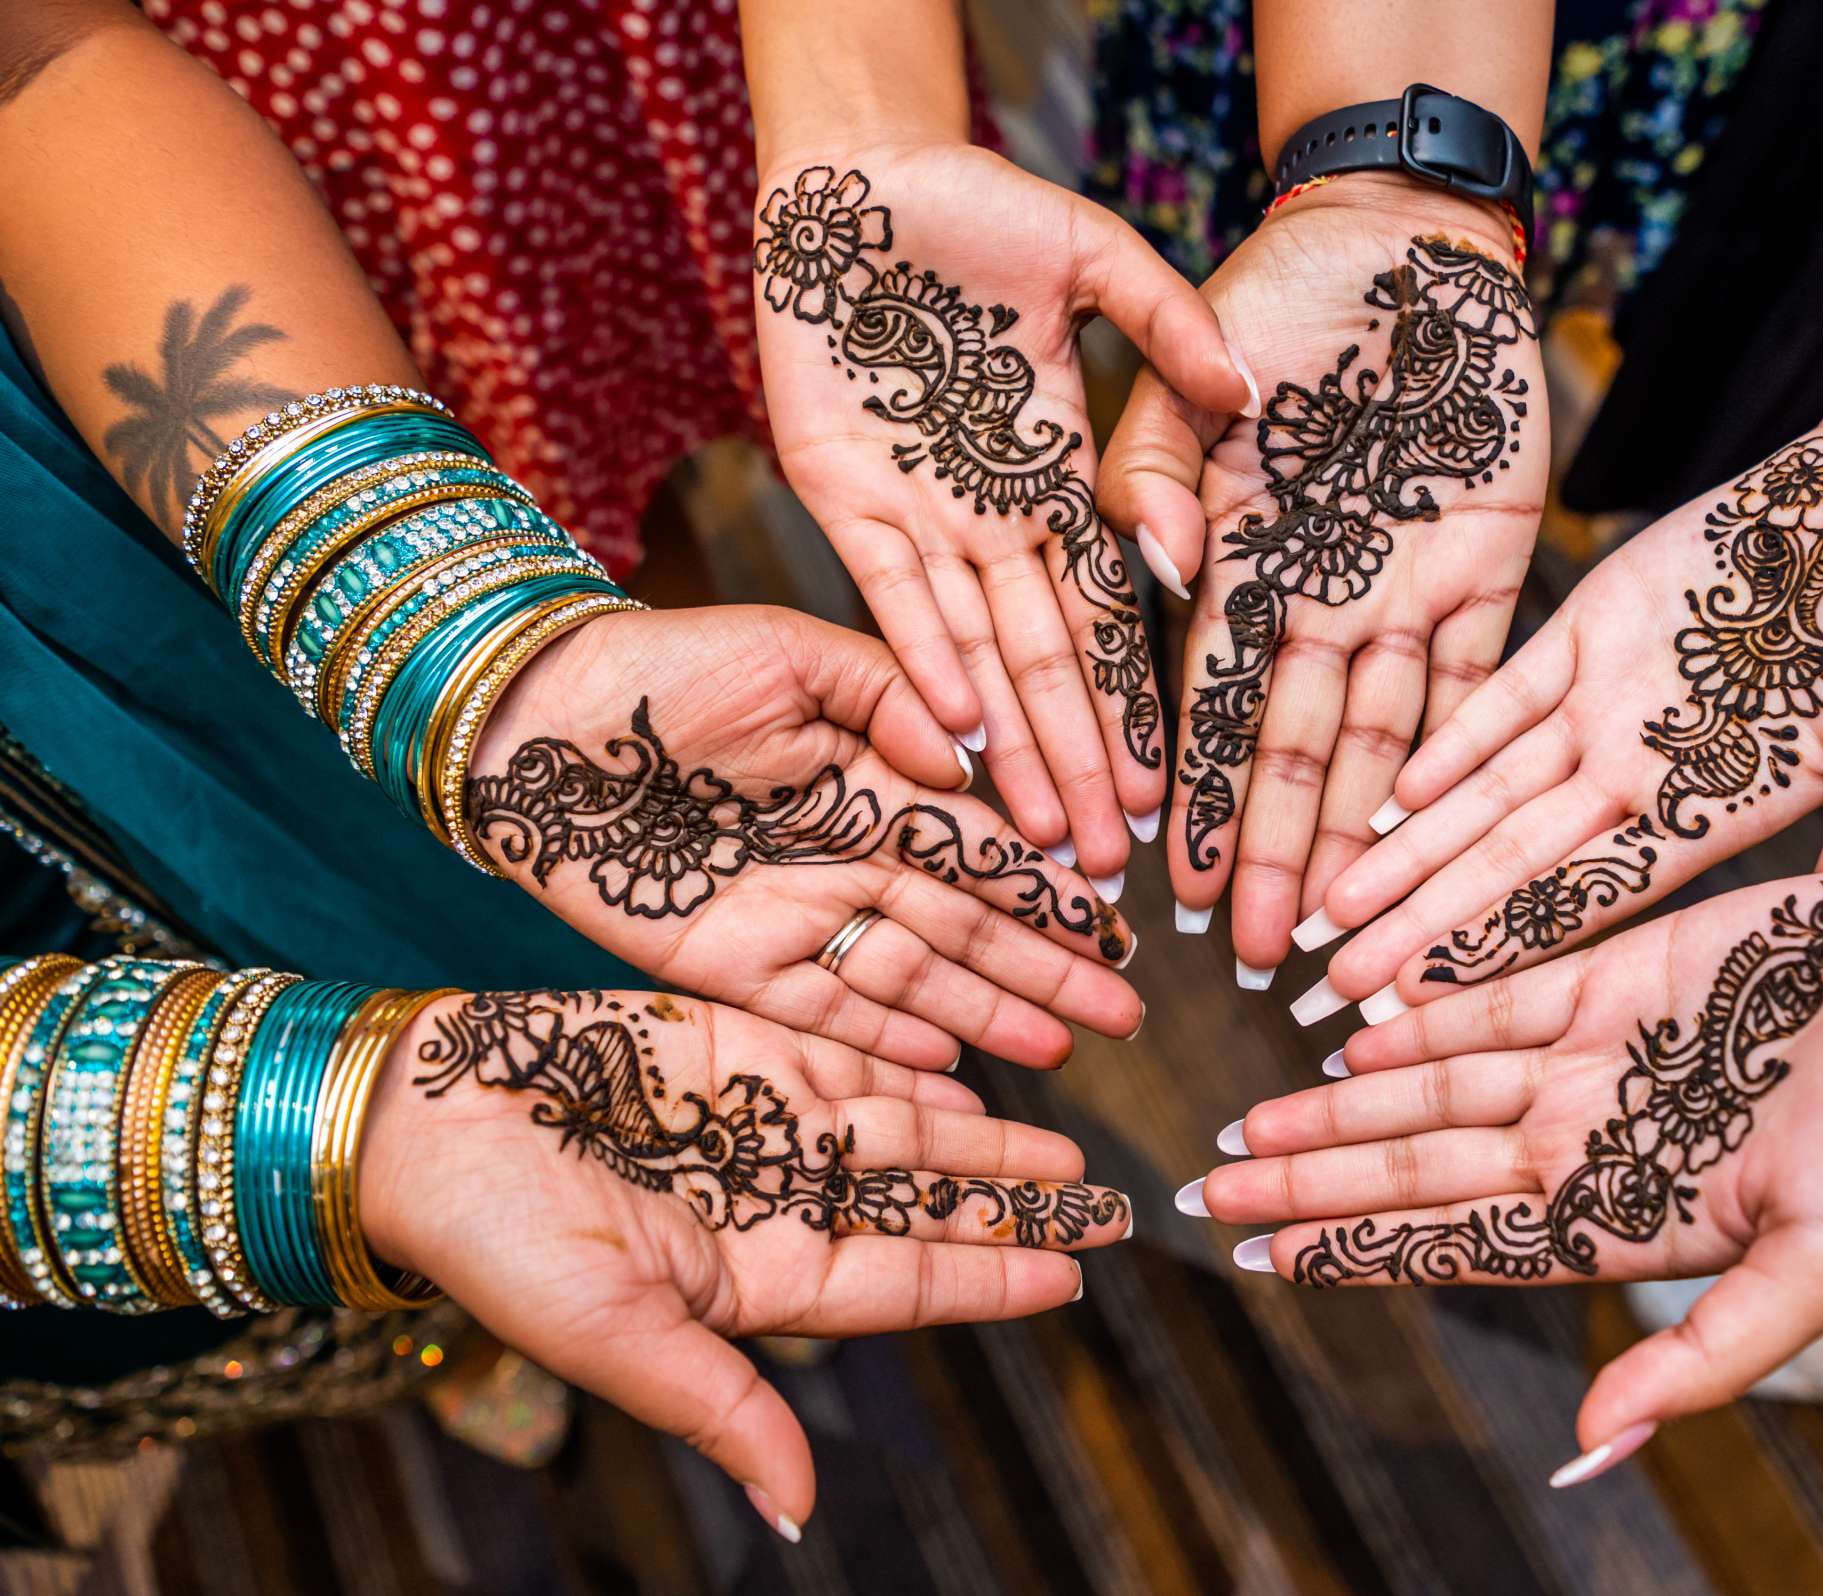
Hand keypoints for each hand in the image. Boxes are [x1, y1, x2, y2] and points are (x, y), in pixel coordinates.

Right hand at [362, 988, 1129, 1531]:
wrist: (422, 1115)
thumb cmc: (500, 1237)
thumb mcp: (614, 1337)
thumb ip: (718, 1408)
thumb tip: (798, 1513)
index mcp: (756, 1280)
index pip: (905, 1284)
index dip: (991, 1280)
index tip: (1078, 1274)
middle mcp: (776, 1201)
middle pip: (926, 1209)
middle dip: (1018, 1210)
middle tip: (1113, 1202)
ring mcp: (763, 1121)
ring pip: (908, 1132)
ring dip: (989, 1141)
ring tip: (1067, 1149)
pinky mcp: (738, 1045)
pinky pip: (851, 1056)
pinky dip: (918, 1064)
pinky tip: (980, 1074)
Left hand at [466, 607, 1141, 1069]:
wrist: (534, 721)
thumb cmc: (659, 668)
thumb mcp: (789, 651)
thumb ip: (888, 696)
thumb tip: (968, 762)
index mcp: (871, 780)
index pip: (982, 844)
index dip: (1047, 886)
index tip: (1116, 922)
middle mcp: (849, 857)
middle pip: (967, 925)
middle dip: (1046, 968)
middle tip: (1123, 1009)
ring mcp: (795, 915)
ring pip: (912, 977)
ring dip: (987, 1014)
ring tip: (1062, 1047)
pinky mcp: (732, 964)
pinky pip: (823, 1010)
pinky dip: (884, 1039)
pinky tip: (950, 1063)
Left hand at [752, 146, 1252, 882]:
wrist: (856, 178)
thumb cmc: (977, 212)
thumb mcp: (1094, 258)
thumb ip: (1167, 324)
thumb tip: (1245, 396)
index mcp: (1062, 478)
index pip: (1113, 615)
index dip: (1139, 702)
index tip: (1173, 787)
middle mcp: (998, 519)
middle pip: (1050, 665)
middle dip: (1082, 764)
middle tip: (1114, 865)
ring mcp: (923, 514)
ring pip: (978, 654)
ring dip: (1012, 743)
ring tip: (1046, 835)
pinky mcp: (846, 496)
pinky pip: (893, 593)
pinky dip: (926, 658)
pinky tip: (960, 731)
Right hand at [1099, 173, 1546, 982]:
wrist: (1400, 243)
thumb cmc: (1275, 303)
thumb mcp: (1188, 380)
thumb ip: (1150, 474)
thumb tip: (1148, 566)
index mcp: (1239, 568)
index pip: (1208, 707)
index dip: (1195, 800)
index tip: (1173, 885)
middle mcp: (1320, 605)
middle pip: (1294, 752)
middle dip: (1277, 857)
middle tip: (1262, 958)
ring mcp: (1405, 595)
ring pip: (1382, 742)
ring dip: (1364, 837)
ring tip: (1346, 929)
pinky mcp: (1491, 569)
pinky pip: (1478, 678)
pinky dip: (1458, 753)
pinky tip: (1440, 836)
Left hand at [1195, 852, 1822, 1473]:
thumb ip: (1706, 1362)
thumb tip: (1590, 1452)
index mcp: (1628, 1219)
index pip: (1459, 1245)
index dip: (1361, 1253)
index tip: (1266, 1265)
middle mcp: (1593, 1138)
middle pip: (1420, 1168)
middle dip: (1312, 1184)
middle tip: (1206, 1195)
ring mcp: (1596, 1053)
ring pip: (1432, 1085)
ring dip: (1339, 1106)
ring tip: (1248, 1127)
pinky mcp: (1615, 969)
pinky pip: (1491, 997)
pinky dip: (1415, 1013)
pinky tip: (1344, 1029)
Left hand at [1299, 426, 1822, 1019]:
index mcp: (1706, 816)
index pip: (1582, 907)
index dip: (1501, 961)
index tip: (1426, 1021)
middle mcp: (1637, 773)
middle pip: (1506, 867)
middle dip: (1419, 931)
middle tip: (1332, 993)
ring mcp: (1606, 703)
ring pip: (1483, 790)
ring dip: (1408, 850)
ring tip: (1328, 911)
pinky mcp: (1589, 624)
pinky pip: (1500, 692)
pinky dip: (1446, 739)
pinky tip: (1385, 798)